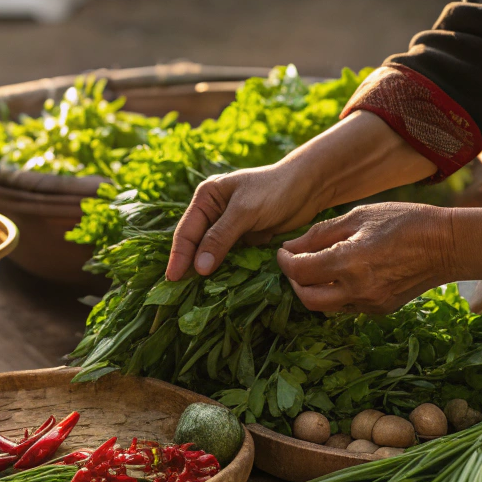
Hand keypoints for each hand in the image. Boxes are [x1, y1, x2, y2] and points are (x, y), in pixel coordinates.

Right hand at [165, 161, 324, 281]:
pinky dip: (225, 271)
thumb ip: (220, 238)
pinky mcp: (245, 238)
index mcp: (206, 197)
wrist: (309, 186)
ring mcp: (229, 226)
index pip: (186, 231)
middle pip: (196, 244)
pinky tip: (219, 287)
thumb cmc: (275, 189)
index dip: (179, 256)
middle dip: (188, 266)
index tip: (173, 279)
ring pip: (212, 253)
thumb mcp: (244, 211)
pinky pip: (230, 258)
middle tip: (178, 292)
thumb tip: (199, 268)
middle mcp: (213, 212)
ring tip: (194, 294)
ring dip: (206, 271)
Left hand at [277, 201, 481, 313]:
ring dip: (314, 290)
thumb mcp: (358, 216)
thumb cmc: (404, 221)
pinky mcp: (380, 311)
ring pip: (325, 307)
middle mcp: (357, 289)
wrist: (447, 245)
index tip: (283, 251)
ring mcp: (370, 304)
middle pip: (306, 298)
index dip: (284, 261)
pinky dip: (336, 294)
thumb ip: (321, 233)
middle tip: (295, 263)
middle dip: (294, 281)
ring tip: (317, 268)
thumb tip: (291, 246)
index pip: (299, 271)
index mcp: (349, 261)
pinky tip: (342, 275)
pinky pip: (346, 307)